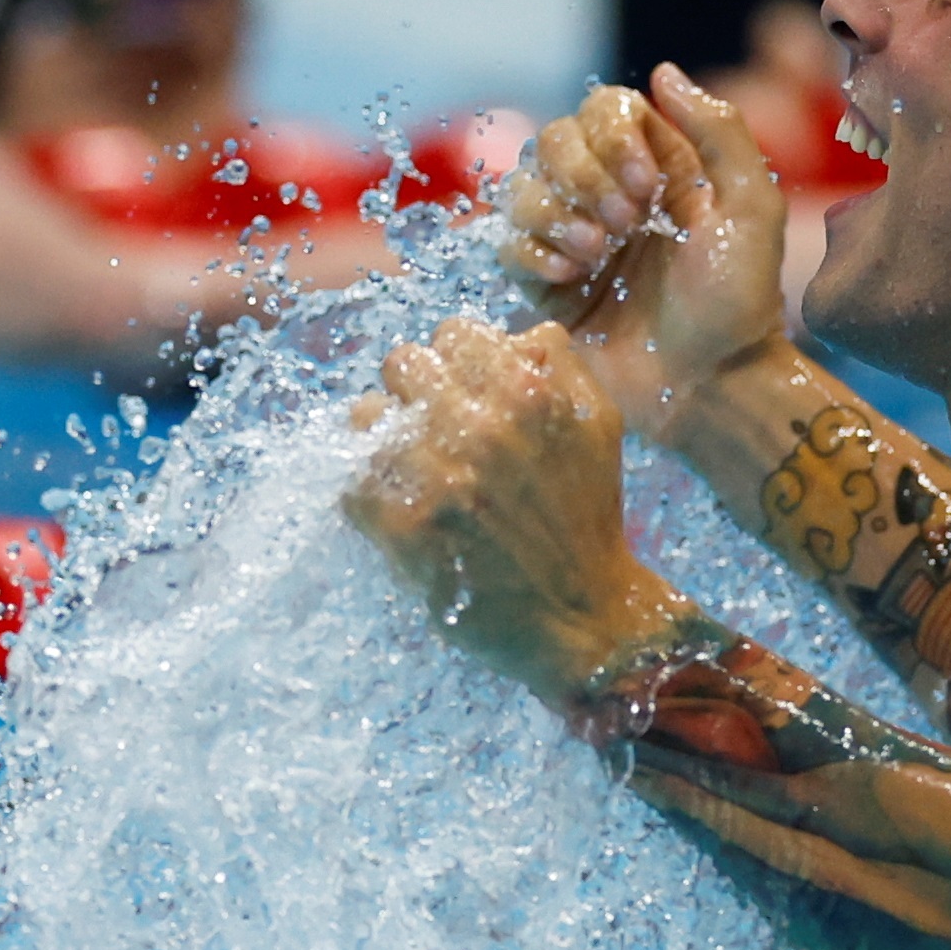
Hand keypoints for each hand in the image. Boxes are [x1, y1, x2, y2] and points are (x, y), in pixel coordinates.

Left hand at [343, 318, 683, 706]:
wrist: (583, 616)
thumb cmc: (587, 518)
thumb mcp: (600, 424)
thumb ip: (561, 363)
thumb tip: (514, 334)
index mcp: (526, 393)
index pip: (453, 333)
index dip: (455, 361)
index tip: (461, 392)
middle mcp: (478, 427)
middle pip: (401, 363)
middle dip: (415, 392)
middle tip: (434, 431)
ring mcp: (434, 479)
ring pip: (365, 415)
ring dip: (383, 438)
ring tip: (409, 469)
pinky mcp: (402, 530)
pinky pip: (350, 478)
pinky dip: (366, 489)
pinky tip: (395, 507)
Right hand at [499, 65, 787, 441]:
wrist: (709, 386)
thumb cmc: (738, 302)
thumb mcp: (751, 208)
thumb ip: (719, 131)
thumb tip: (663, 72)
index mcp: (661, 169)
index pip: (606, 110)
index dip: (614, 136)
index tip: (648, 186)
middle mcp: (612, 197)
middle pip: (554, 141)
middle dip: (583, 177)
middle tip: (624, 227)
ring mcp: (574, 242)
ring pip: (521, 188)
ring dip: (553, 214)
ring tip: (594, 256)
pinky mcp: (546, 289)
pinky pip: (505, 245)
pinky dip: (530, 253)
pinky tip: (569, 279)